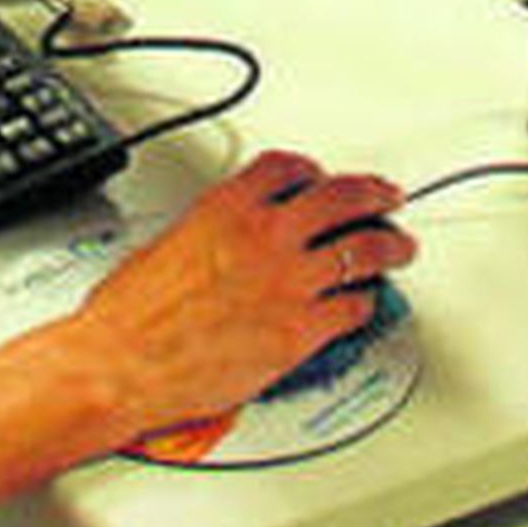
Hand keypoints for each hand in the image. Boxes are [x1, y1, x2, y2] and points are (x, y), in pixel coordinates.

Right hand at [75, 147, 416, 438]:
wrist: (127, 359)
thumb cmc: (134, 310)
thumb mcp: (172, 238)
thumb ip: (216, 228)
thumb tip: (235, 234)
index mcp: (229, 206)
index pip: (288, 167)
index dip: (312, 169)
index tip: (321, 175)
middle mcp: (266, 236)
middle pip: (341, 198)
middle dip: (373, 194)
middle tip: (387, 195)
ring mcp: (289, 284)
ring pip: (363, 250)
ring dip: (389, 245)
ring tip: (400, 246)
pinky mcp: (300, 333)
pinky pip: (352, 307)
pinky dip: (364, 301)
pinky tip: (366, 301)